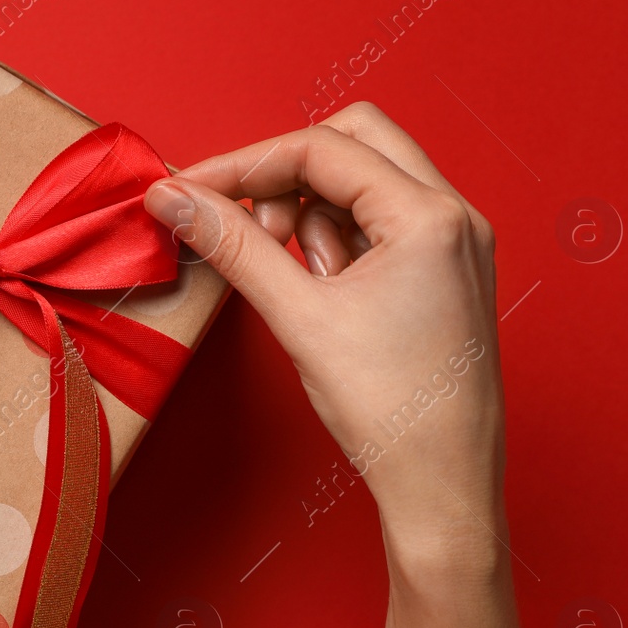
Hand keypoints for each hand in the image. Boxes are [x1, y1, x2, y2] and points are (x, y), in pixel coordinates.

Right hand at [145, 103, 501, 559]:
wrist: (444, 486)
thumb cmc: (391, 412)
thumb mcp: (300, 319)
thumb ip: (234, 246)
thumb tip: (174, 199)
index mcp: (430, 216)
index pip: (321, 149)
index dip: (242, 164)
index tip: (186, 191)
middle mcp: (454, 215)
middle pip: (353, 142)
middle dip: (286, 175)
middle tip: (250, 229)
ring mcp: (454, 242)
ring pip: (365, 182)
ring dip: (312, 215)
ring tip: (299, 285)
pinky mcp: (444, 271)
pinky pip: (379, 225)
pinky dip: (337, 243)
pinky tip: (324, 296)